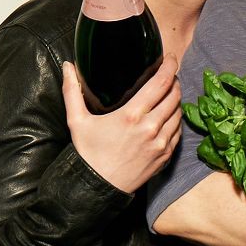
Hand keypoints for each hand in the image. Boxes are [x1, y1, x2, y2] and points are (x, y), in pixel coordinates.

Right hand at [62, 56, 182, 193]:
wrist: (97, 187)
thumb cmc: (88, 153)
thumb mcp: (76, 121)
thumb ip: (72, 91)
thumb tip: (67, 66)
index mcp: (131, 115)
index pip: (160, 83)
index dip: (169, 66)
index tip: (170, 58)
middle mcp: (151, 127)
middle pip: (174, 95)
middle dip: (174, 82)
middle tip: (169, 76)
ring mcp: (161, 143)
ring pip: (178, 113)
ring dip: (176, 101)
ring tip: (168, 95)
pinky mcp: (166, 156)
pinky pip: (178, 132)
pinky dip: (176, 120)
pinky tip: (168, 116)